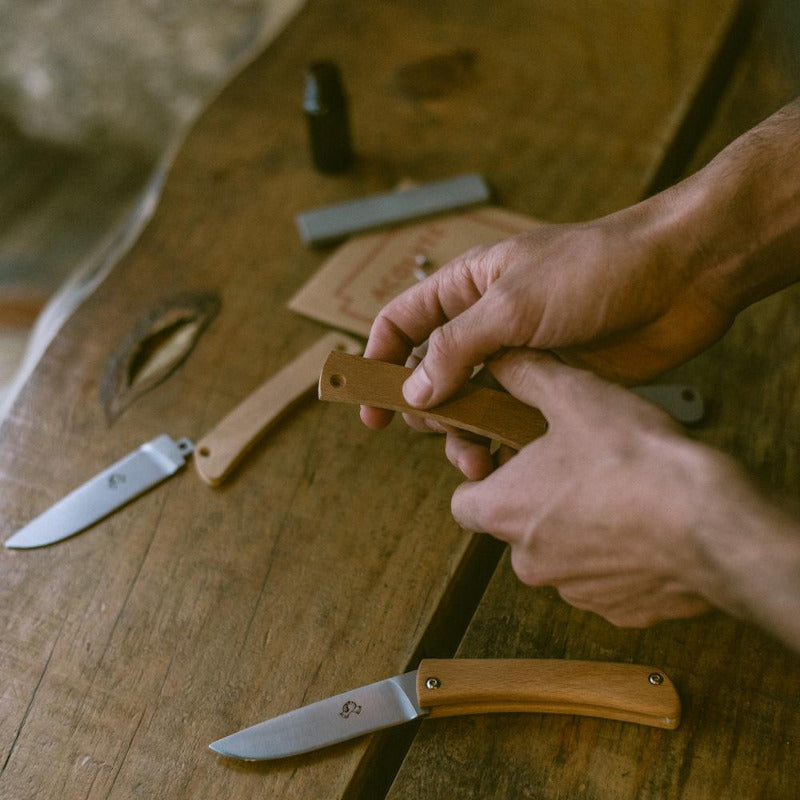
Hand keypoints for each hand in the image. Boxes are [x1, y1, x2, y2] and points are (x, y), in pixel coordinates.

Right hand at [361, 196, 736, 430]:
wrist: (681, 278)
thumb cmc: (597, 270)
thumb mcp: (513, 303)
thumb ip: (456, 347)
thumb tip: (412, 390)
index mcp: (467, 287)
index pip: (401, 322)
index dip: (376, 359)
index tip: (365, 403)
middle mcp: (486, 324)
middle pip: (429, 373)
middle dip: (425, 409)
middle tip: (439, 432)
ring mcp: (519, 357)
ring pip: (470, 404)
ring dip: (463, 434)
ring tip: (477, 460)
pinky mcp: (551, 385)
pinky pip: (512, 420)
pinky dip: (502, 442)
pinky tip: (507, 459)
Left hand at [449, 350, 722, 626]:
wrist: (711, 524)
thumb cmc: (635, 460)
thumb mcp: (574, 396)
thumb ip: (526, 375)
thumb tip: (501, 358)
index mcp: (505, 511)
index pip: (464, 503)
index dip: (483, 477)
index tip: (509, 459)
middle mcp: (529, 560)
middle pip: (516, 525)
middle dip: (539, 498)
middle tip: (576, 464)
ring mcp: (574, 592)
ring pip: (562, 553)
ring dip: (580, 527)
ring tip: (618, 491)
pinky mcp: (618, 611)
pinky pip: (606, 580)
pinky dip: (618, 557)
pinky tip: (646, 525)